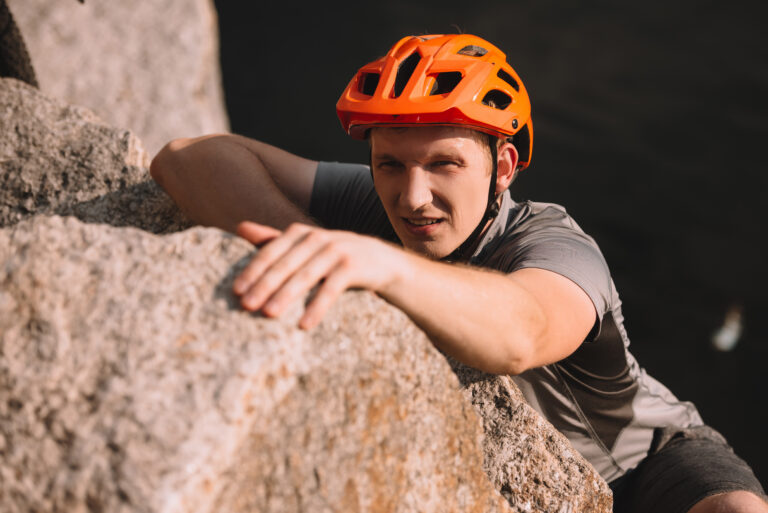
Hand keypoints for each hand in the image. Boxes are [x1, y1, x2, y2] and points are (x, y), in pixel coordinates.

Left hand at [233, 221, 402, 328]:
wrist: (380, 261)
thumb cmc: (333, 258)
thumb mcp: (304, 247)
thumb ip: (273, 240)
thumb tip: (239, 227)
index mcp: (300, 233)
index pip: (270, 251)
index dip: (252, 270)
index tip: (235, 291)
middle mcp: (317, 238)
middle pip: (285, 264)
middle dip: (264, 285)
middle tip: (245, 306)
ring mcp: (337, 251)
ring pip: (306, 275)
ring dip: (286, 295)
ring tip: (268, 314)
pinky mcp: (353, 266)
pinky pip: (332, 288)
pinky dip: (317, 306)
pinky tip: (304, 324)